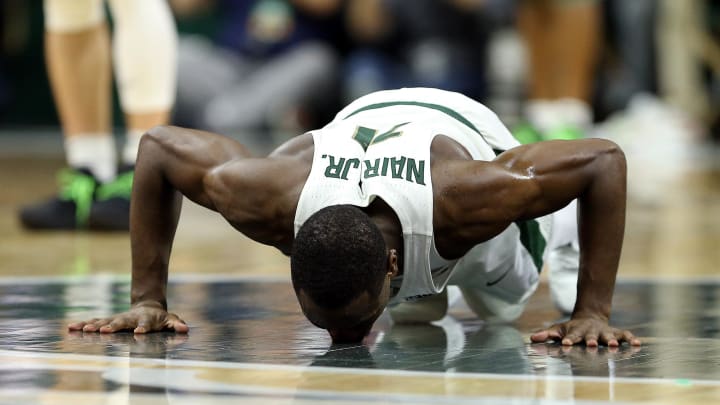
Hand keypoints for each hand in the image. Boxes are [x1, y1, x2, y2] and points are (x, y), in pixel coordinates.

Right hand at [67, 302, 188, 333]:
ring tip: (82, 330)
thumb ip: (176, 324)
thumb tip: (185, 329)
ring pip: (103, 321)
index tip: (139, 332)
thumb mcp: (171, 320)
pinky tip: (70, 328)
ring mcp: (117, 319)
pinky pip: (94, 323)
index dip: (143, 327)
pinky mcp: (107, 321)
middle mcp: (128, 318)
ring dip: (92, 325)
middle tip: (102, 331)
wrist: (148, 306)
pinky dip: (83, 325)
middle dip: (112, 326)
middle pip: (120, 322)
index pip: (144, 323)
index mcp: (145, 318)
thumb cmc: (160, 318)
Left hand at [530, 317, 640, 346]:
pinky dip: (631, 338)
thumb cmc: (571, 328)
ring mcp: (603, 332)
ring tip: (614, 345)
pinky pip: (624, 335)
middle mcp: (591, 332)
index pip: (572, 336)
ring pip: (608, 336)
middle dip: (591, 341)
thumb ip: (547, 334)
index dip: (569, 339)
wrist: (589, 317)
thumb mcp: (558, 329)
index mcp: (576, 331)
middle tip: (592, 345)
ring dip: (611, 340)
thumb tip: (532, 338)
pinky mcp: (615, 332)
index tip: (566, 343)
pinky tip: (638, 343)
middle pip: (591, 336)